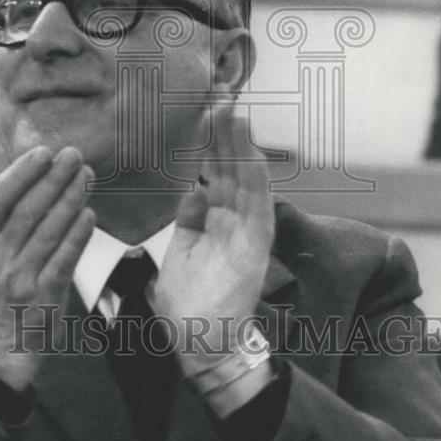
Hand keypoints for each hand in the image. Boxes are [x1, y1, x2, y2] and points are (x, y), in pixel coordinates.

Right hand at [0, 145, 94, 389]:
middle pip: (26, 212)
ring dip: (69, 201)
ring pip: (46, 234)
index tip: (43, 151)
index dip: (19, 173)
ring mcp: (20, 279)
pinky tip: (89, 216)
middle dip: (52, 180)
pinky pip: (61, 263)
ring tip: (87, 177)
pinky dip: (76, 238)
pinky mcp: (42, 299)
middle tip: (75, 155)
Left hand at [153, 103, 274, 374]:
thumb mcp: (182, 251)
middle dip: (225, 135)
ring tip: (234, 114)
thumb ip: (190, 220)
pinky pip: (258, 206)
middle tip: (219, 99)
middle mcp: (236, 221)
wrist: (200, 342)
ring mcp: (248, 232)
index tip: (204, 114)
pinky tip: (249, 153)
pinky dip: (255, 178)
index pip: (215, 173)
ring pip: (247, 180)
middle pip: (231, 169)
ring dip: (241, 147)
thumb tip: (193, 192)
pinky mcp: (256, 247)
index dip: (210, 144)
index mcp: (217, 221)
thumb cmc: (191, 302)